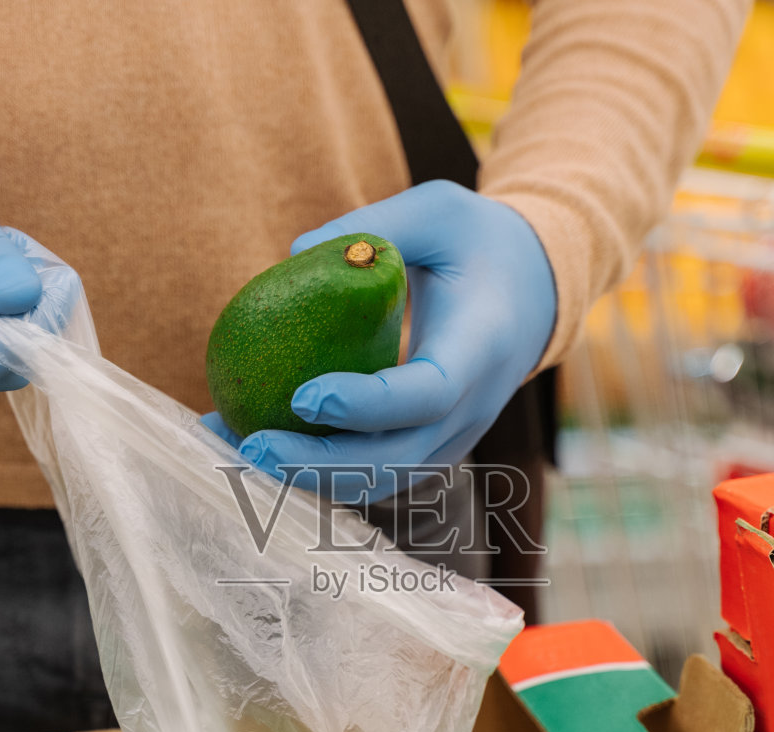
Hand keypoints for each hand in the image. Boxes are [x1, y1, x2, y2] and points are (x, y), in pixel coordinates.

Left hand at [204, 180, 555, 503]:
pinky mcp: (429, 446)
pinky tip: (261, 448)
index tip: (303, 396)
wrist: (533, 291)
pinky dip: (321, 471)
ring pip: (384, 481)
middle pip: (398, 460)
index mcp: (481, 347)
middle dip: (320, 464)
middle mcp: (473, 406)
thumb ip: (377, 225)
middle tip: (250, 445)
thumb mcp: (439, 209)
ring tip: (240, 448)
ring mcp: (454, 435)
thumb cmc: (478, 242)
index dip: (366, 404)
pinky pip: (376, 474)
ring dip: (310, 477)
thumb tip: (295, 254)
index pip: (428, 395)